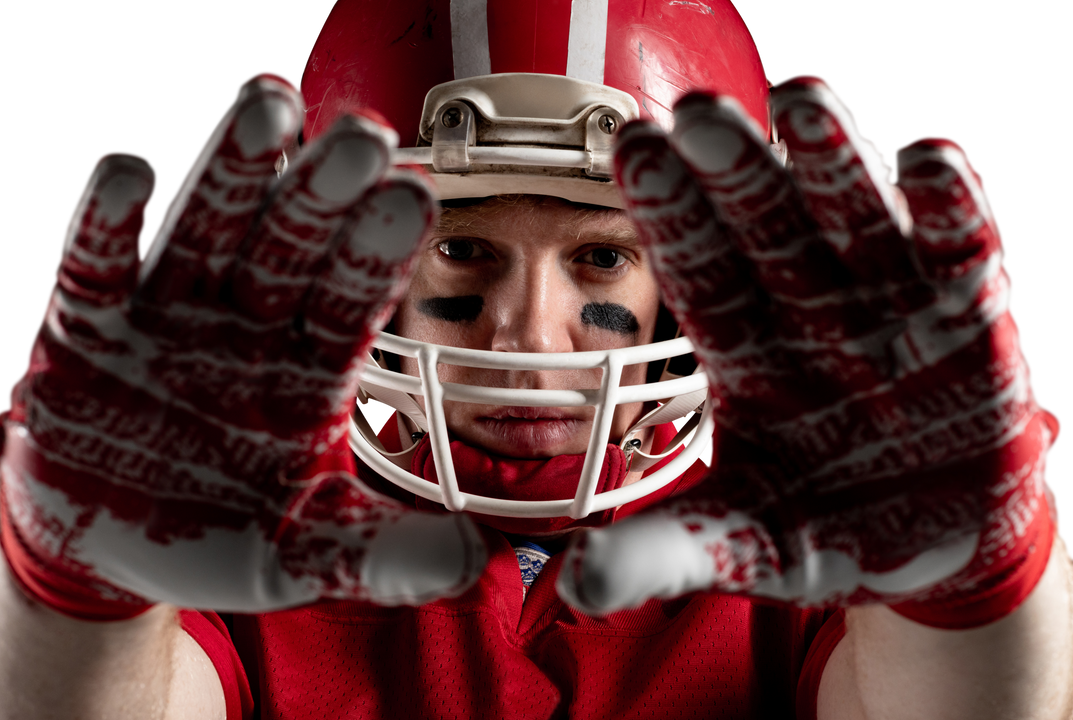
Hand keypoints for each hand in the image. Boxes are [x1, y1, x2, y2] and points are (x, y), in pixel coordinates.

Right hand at [0, 71, 483, 613]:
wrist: (110, 544)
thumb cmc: (220, 537)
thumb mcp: (306, 556)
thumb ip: (384, 555)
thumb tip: (475, 560)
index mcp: (310, 366)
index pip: (353, 298)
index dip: (380, 252)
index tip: (414, 200)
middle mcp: (249, 323)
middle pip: (292, 245)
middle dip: (323, 193)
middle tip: (363, 138)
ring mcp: (168, 314)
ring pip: (206, 230)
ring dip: (233, 172)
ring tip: (266, 104)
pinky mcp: (88, 324)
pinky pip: (96, 266)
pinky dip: (107, 222)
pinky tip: (128, 171)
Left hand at [558, 73, 1059, 614]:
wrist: (935, 550)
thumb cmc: (827, 529)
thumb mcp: (741, 548)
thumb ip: (662, 555)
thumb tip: (572, 588)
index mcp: (743, 350)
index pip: (698, 270)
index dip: (668, 214)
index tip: (630, 152)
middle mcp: (808, 309)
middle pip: (765, 226)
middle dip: (734, 169)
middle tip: (696, 112)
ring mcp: (890, 304)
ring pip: (856, 218)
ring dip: (833, 161)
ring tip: (804, 100)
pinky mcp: (971, 318)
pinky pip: (961, 253)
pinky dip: (950, 209)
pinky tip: (927, 160)